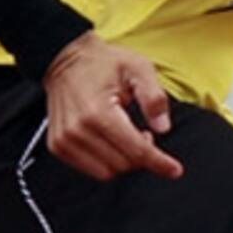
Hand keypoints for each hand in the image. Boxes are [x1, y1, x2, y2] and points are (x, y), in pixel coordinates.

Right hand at [42, 31, 184, 181]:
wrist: (66, 60)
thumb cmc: (104, 63)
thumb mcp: (139, 69)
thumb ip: (154, 97)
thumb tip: (163, 127)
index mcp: (98, 112)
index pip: (135, 150)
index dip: (158, 162)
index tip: (174, 170)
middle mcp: (77, 130)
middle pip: (123, 164)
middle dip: (142, 155)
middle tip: (146, 133)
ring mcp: (64, 141)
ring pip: (106, 172)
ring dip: (125, 160)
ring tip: (129, 134)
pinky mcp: (58, 146)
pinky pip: (90, 169)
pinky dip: (108, 161)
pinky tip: (113, 140)